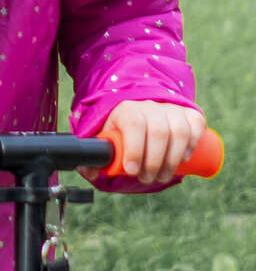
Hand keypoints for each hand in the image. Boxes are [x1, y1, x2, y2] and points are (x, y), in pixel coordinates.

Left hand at [83, 100, 205, 184]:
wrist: (142, 108)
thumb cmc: (122, 128)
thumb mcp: (106, 137)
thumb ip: (95, 154)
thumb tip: (89, 171)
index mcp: (125, 108)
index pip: (133, 123)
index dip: (134, 148)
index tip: (131, 170)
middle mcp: (149, 104)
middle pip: (158, 131)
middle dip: (154, 162)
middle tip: (147, 178)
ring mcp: (170, 108)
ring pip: (178, 130)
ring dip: (173, 159)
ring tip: (162, 175)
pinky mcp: (188, 113)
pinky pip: (195, 124)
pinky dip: (193, 143)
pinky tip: (184, 158)